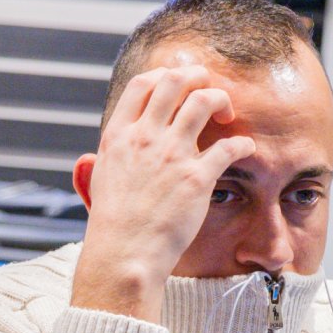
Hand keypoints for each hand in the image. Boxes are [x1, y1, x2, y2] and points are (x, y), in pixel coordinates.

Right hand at [72, 66, 253, 320]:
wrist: (125, 256)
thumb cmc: (113, 227)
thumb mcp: (97, 187)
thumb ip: (96, 166)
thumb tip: (86, 161)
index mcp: (119, 136)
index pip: (143, 84)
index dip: (164, 76)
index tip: (178, 84)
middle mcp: (144, 138)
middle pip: (175, 82)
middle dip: (197, 77)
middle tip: (209, 88)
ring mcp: (171, 155)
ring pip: (203, 102)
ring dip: (220, 100)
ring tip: (227, 113)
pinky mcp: (196, 178)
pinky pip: (228, 146)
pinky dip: (243, 143)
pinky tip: (246, 148)